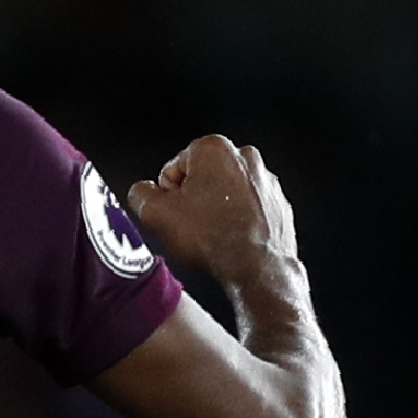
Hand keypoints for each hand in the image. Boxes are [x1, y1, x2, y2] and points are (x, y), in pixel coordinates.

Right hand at [126, 135, 301, 286]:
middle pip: (202, 176)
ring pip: (227, 191)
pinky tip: (232, 236)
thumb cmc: (213, 238)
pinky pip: (248, 206)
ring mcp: (266, 180)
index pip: (174, 167)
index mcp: (214, 149)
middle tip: (193, 223)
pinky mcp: (278, 202)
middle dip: (194, 197)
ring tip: (213, 232)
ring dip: (217, 207)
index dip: (168, 193)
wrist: (257, 267)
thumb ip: (140, 193)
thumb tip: (143, 191)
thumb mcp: (154, 214)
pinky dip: (238, 218)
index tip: (177, 211)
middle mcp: (245, 157)